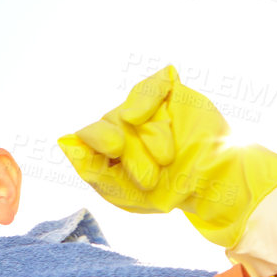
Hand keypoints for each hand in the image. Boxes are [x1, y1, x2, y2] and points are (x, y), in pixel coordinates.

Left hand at [57, 65, 276, 249]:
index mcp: (106, 147)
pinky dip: (151, 97)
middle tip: (150, 177)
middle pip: (111, 123)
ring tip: (166, 158)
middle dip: (132, 152)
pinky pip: (154, 84)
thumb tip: (64, 140)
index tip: (114, 148)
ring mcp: (145, 106)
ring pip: (133, 108)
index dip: (97, 138)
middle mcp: (122, 123)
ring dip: (150, 137)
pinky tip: (159, 110)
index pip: (88, 135)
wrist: (212, 186)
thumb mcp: (124, 193)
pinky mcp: (169, 91)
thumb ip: (91, 170)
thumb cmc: (166, 192)